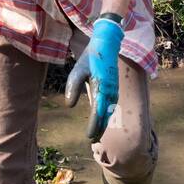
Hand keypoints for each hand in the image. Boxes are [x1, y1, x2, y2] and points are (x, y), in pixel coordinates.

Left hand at [65, 16, 124, 141]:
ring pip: (110, 111)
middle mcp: (110, 91)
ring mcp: (114, 89)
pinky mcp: (114, 87)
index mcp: (102, 88)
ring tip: (97, 133)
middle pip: (106, 115)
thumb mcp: (77, 70)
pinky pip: (111, 105)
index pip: (98, 112)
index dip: (94, 125)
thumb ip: (73, 87)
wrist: (107, 44)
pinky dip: (107, 114)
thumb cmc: (91, 57)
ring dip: (104, 122)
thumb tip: (69, 105)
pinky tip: (103, 118)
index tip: (89, 136)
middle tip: (92, 139)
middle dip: (100, 128)